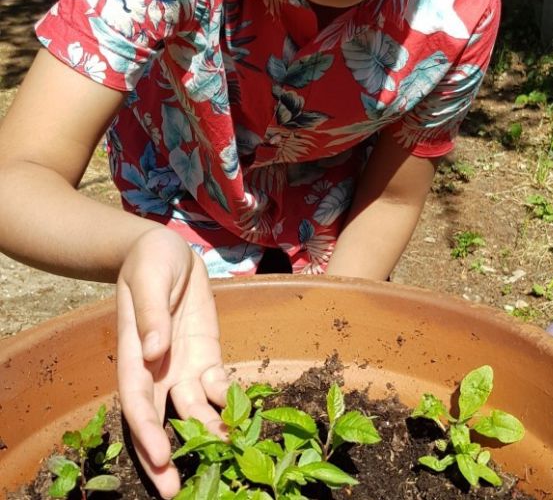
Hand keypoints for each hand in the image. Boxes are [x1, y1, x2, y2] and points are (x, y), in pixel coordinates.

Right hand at [116, 228, 229, 497]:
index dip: (147, 432)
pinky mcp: (206, 354)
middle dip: (167, 456)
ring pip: (193, 407)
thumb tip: (153, 351)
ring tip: (228, 452)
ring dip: (207, 431)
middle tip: (179, 493)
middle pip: (160, 419)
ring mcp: (183, 363)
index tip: (162, 458)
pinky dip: (228, 399)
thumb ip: (151, 316)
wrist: (169, 251)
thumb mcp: (151, 281)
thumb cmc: (151, 262)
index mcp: (135, 353)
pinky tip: (243, 412)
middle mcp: (158, 367)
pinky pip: (217, 384)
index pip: (137, 400)